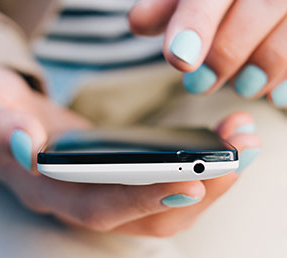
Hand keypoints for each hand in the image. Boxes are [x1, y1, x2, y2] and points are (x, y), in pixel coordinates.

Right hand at [0, 67, 260, 236]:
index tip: (191, 181)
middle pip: (146, 215)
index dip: (143, 199)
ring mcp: (101, 192)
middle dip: (197, 190)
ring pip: (163, 206)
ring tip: (242, 145)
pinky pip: (164, 186)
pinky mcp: (117, 177)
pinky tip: (221, 145)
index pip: (101, 207)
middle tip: (238, 154)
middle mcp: (79, 201)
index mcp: (47, 191)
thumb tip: (25, 143)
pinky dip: (198, 170)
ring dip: (209, 182)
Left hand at [129, 0, 286, 108]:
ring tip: (242, 86)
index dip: (195, 26)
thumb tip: (138, 21)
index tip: (181, 60)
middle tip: (199, 85)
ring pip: (283, 42)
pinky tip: (274, 96)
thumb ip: (166, 4)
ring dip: (258, 72)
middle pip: (256, 13)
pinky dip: (286, 82)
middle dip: (224, 56)